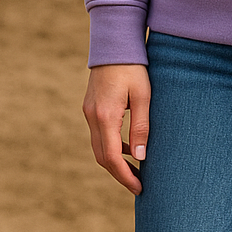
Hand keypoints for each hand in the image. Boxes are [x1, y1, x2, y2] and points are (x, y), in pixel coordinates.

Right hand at [83, 63, 150, 194]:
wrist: (113, 43)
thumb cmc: (133, 68)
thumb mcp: (143, 96)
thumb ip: (141, 127)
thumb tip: (141, 158)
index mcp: (105, 116)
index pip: (111, 157)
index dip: (125, 176)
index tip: (140, 188)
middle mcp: (92, 117)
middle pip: (101, 157)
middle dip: (119, 174)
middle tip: (139, 185)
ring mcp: (89, 112)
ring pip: (98, 148)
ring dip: (115, 162)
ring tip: (136, 171)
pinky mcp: (90, 108)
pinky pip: (99, 135)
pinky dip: (112, 147)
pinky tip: (129, 149)